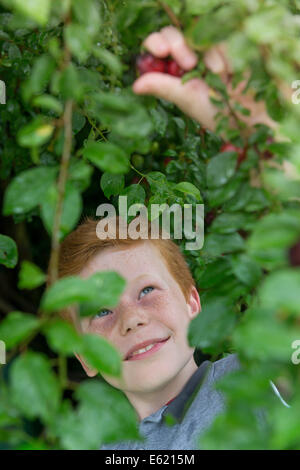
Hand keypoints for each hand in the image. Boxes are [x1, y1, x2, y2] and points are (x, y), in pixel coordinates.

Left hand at [132, 26, 278, 137]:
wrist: (258, 117)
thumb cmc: (222, 115)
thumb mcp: (190, 101)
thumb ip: (165, 88)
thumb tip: (134, 85)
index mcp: (177, 71)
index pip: (159, 47)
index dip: (155, 43)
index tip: (159, 51)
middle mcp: (192, 57)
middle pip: (174, 33)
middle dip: (178, 45)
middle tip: (189, 64)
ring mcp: (212, 50)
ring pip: (199, 34)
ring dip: (208, 56)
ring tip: (222, 78)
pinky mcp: (233, 45)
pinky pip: (221, 36)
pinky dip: (225, 54)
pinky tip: (233, 72)